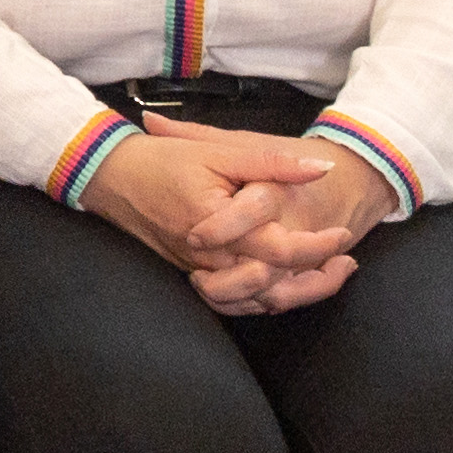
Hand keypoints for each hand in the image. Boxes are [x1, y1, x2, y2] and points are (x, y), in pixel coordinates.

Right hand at [85, 124, 376, 315]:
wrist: (106, 176)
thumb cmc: (161, 161)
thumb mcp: (220, 152)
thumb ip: (273, 164)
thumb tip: (322, 166)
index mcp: (221, 228)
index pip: (282, 251)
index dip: (319, 247)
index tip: (342, 235)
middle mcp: (209, 257)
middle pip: (274, 287)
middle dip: (316, 279)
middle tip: (346, 262)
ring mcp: (197, 268)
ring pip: (253, 300)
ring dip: (294, 293)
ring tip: (326, 275)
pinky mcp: (189, 271)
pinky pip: (231, 297)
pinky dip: (261, 296)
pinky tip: (282, 280)